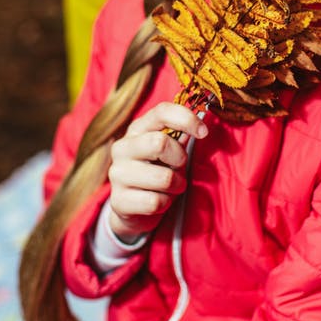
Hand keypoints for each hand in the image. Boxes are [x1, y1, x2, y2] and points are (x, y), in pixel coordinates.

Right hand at [108, 101, 207, 241]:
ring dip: (176, 185)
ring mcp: (117, 174)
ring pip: (163, 178)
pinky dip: (165, 203)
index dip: (186, 119)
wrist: (134, 208)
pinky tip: (158, 201)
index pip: (162, 112)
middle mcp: (122, 148)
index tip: (203, 132)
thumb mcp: (170, 151)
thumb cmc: (157, 172)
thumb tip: (199, 125)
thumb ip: (180, 136)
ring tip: (170, 187)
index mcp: (137, 130)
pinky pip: (155, 202)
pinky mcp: (118, 201)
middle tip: (179, 167)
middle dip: (179, 158)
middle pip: (160, 143)